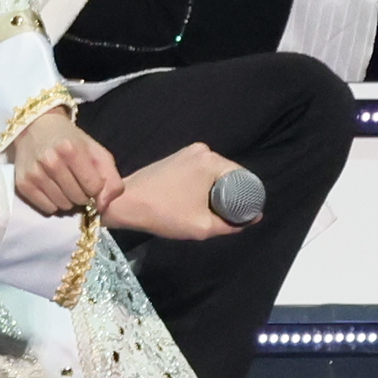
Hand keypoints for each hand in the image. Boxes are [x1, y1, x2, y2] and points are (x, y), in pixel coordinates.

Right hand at [10, 113, 119, 220]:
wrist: (36, 127)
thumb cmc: (70, 140)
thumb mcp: (97, 152)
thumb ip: (111, 179)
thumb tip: (103, 206)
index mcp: (72, 150)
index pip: (94, 187)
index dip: (96, 186)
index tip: (90, 179)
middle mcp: (50, 161)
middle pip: (79, 198)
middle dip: (83, 194)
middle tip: (77, 183)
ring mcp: (35, 173)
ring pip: (63, 205)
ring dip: (68, 200)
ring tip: (65, 186)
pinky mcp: (23, 184)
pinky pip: (47, 208)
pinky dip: (53, 203)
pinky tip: (53, 190)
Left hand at [101, 142, 244, 241]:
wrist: (124, 203)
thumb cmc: (164, 214)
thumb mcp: (203, 226)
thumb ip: (232, 223)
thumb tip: (253, 217)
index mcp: (212, 161)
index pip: (244, 178)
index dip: (247, 198)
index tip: (242, 215)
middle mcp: (203, 150)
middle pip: (230, 176)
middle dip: (230, 196)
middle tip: (224, 216)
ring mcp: (187, 152)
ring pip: (215, 175)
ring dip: (215, 192)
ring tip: (207, 211)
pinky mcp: (176, 158)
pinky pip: (201, 173)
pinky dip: (203, 186)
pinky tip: (194, 202)